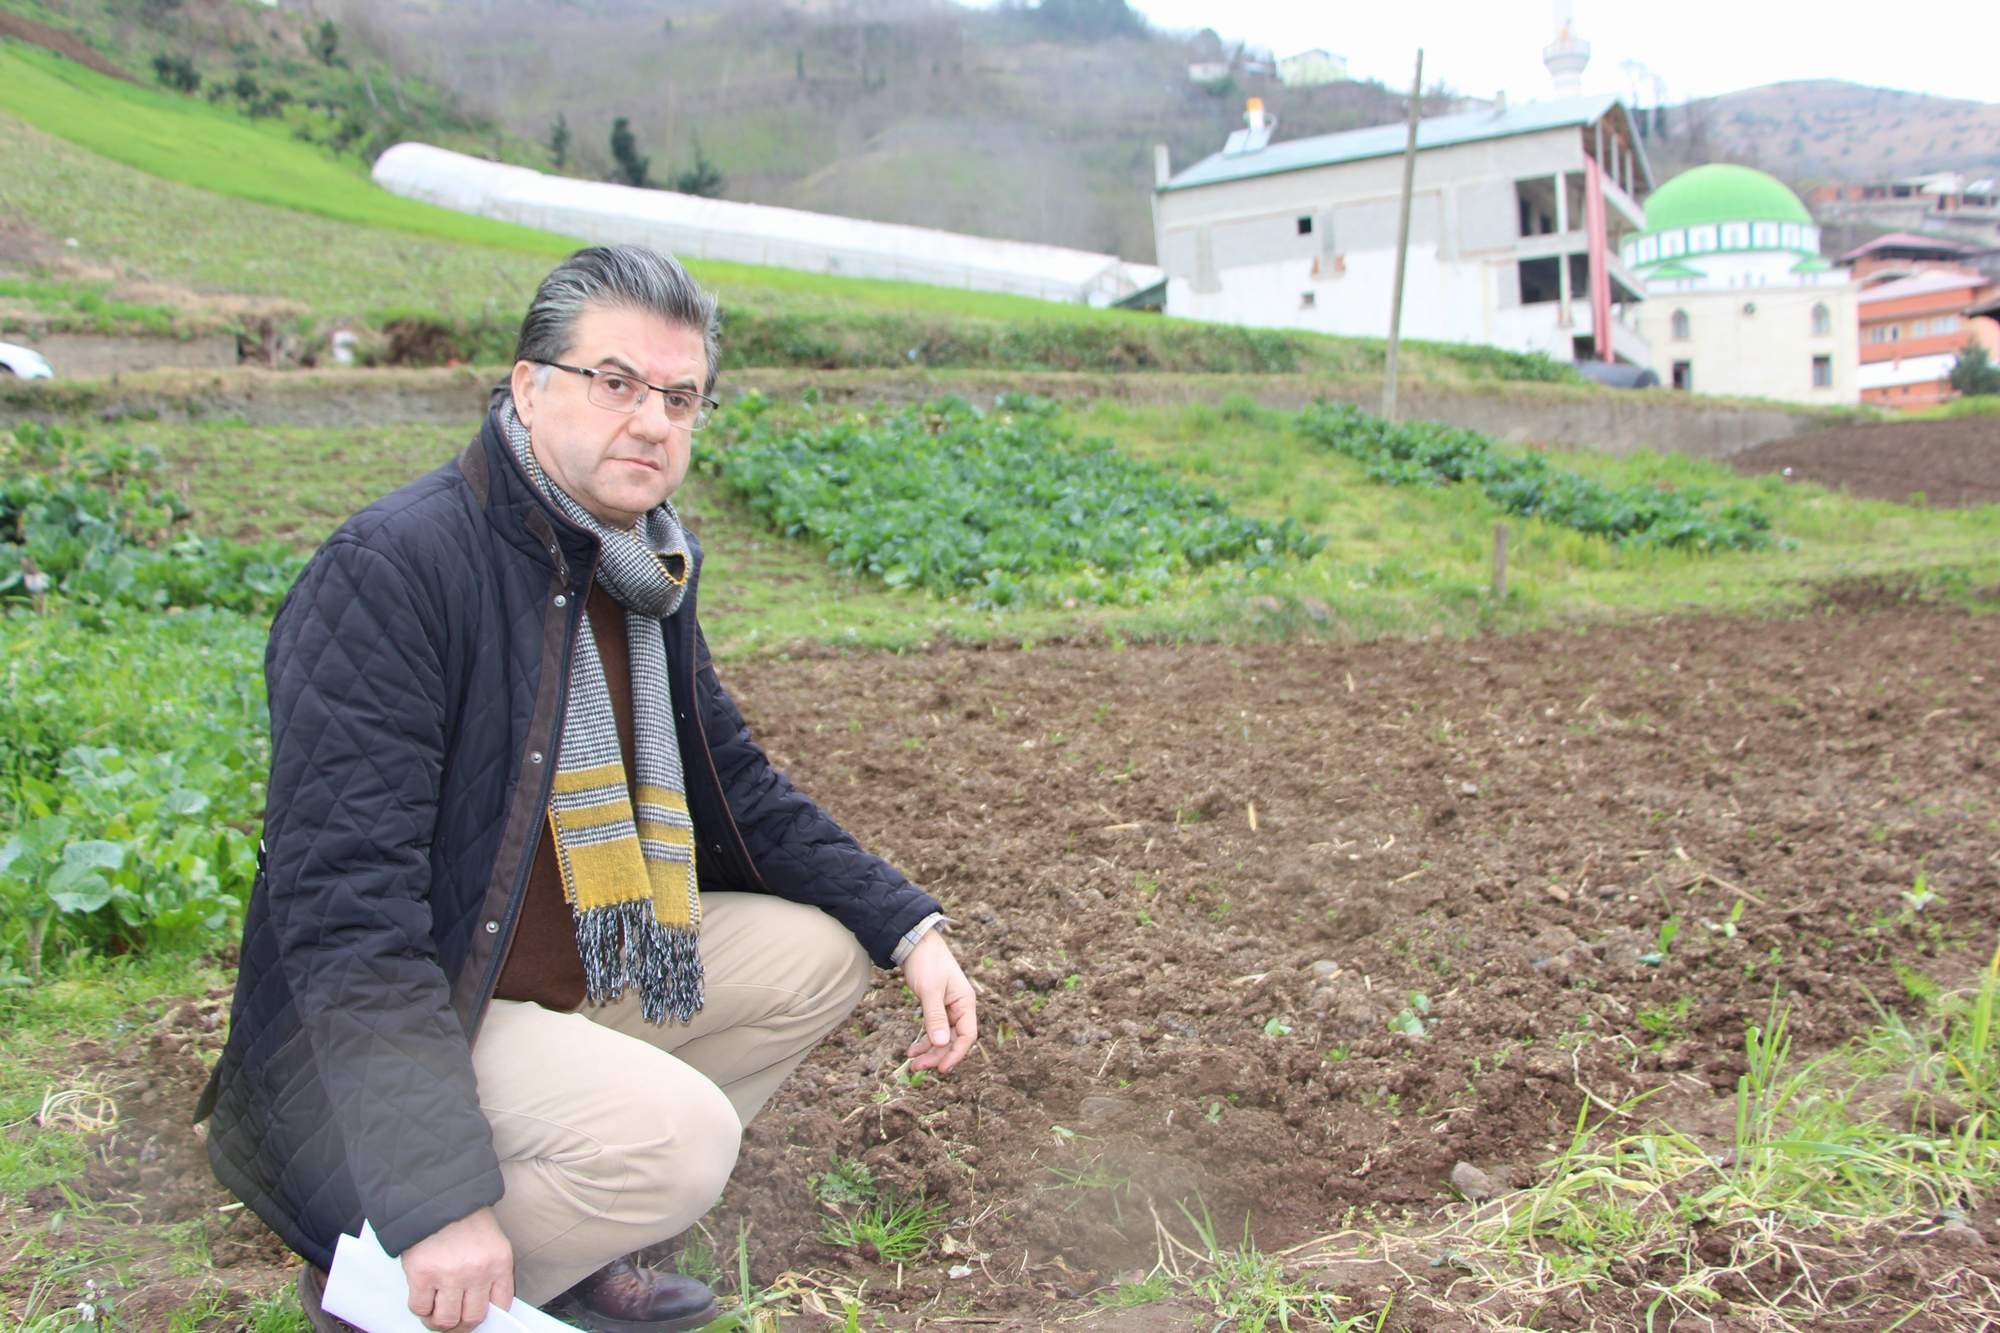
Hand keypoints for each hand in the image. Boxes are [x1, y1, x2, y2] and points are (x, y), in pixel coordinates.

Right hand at [401, 1206, 513, 1331]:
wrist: (436, 1193)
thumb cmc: (464, 1215)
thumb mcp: (491, 1240)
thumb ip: (490, 1270)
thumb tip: (482, 1303)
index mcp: (500, 1262)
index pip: (500, 1305)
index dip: (486, 1316)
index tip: (475, 1315)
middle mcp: (478, 1272)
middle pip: (472, 1318)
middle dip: (461, 1324)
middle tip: (453, 1318)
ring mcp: (449, 1275)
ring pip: (446, 1320)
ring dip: (439, 1321)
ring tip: (435, 1312)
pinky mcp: (422, 1274)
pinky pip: (421, 1308)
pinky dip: (421, 1309)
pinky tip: (423, 1297)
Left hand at [901, 929, 976, 1073]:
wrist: (915, 942)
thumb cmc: (927, 962)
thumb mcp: (930, 990)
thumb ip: (935, 1017)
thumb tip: (940, 1043)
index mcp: (965, 1003)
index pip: (968, 1036)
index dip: (956, 1054)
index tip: (941, 1068)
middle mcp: (960, 1008)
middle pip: (953, 1040)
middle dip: (937, 1055)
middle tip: (917, 1067)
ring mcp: (948, 1009)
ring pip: (942, 1038)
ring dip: (929, 1052)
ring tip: (912, 1063)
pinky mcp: (936, 1008)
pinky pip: (934, 1030)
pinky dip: (924, 1041)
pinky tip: (912, 1050)